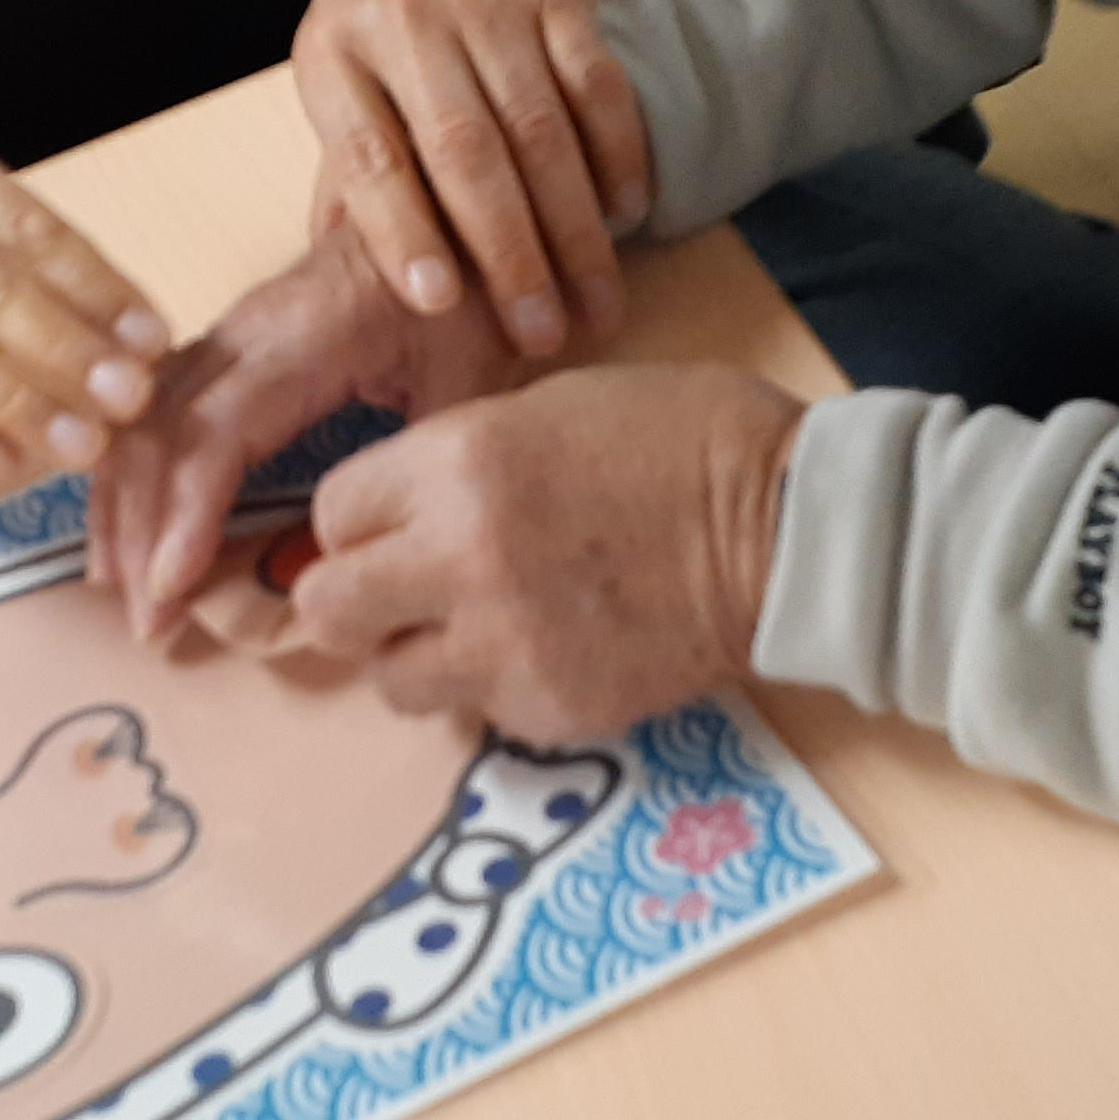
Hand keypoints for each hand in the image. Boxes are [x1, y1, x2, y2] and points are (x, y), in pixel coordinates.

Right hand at [86, 222, 526, 639]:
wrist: (450, 215)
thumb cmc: (464, 298)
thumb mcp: (468, 376)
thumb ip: (421, 460)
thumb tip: (379, 555)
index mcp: (303, 338)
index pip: (216, 430)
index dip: (185, 512)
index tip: (172, 587)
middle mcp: (245, 333)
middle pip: (158, 432)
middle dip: (141, 533)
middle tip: (148, 624)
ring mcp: (226, 338)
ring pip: (141, 424)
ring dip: (123, 512)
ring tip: (124, 596)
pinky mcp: (222, 352)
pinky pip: (152, 414)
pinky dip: (130, 481)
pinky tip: (128, 541)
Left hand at [289, 364, 804, 742]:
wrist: (788, 530)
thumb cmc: (682, 442)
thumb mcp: (548, 407)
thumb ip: (457, 464)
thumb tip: (400, 514)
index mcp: (457, 464)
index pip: (332, 514)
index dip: (359, 522)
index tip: (392, 527)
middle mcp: (459, 559)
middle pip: (330, 609)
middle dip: (356, 600)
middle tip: (401, 593)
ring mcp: (502, 646)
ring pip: (389, 680)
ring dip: (420, 656)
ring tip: (476, 629)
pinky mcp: (547, 710)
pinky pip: (475, 712)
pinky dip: (496, 688)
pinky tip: (550, 648)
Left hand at [294, 0, 651, 360]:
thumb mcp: (340, 66)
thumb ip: (347, 171)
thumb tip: (338, 286)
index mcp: (333, 52)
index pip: (369, 155)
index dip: (404, 232)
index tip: (439, 304)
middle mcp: (405, 20)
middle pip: (465, 152)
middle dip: (509, 253)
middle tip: (543, 332)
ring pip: (538, 127)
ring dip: (573, 224)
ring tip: (595, 298)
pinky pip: (594, 79)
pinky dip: (617, 150)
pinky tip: (627, 209)